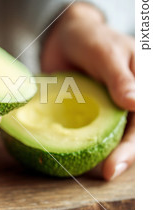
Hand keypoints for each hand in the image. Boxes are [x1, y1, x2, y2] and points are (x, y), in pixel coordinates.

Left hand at [40, 2, 134, 179]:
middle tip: (106, 173)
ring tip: (95, 172)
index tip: (115, 165)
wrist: (64, 36)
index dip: (133, 146)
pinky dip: (93, 145)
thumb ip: (119, 77)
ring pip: (119, 136)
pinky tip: (83, 159)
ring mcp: (117, 107)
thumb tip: (135, 104)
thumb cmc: (88, 37)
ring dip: (110, 155)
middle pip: (136, 133)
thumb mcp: (103, 52)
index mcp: (144, 82)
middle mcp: (135, 98)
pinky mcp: (98, 112)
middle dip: (124, 156)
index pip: (144, 120)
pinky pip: (99, 132)